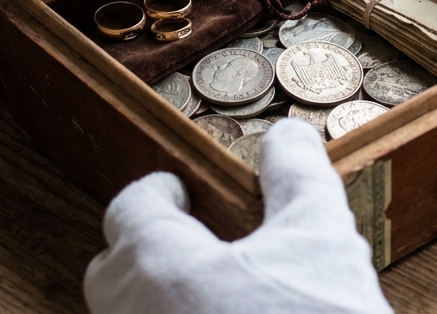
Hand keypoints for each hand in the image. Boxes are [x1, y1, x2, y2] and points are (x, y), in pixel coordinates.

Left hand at [84, 120, 391, 313]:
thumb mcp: (322, 241)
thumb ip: (298, 179)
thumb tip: (287, 138)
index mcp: (157, 267)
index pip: (131, 209)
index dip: (159, 192)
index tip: (181, 191)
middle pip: (114, 272)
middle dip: (148, 251)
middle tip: (195, 243)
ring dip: (158, 302)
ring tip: (214, 294)